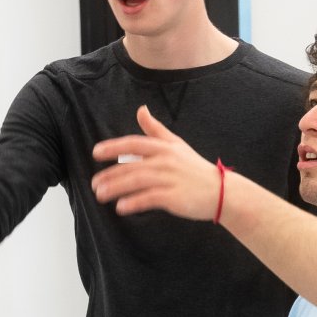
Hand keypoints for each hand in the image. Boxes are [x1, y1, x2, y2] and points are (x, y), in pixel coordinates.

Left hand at [90, 107, 218, 219]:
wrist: (222, 191)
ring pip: (137, 181)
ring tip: (100, 195)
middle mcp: (166, 161)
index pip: (134, 143)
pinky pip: (150, 198)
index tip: (96, 153)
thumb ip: (155, 129)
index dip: (113, 147)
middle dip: (110, 175)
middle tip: (94, 184)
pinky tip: (121, 208)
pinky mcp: (175, 197)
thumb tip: (141, 109)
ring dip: (116, 188)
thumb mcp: (176, 144)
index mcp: (164, 147)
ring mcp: (170, 179)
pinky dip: (134, 203)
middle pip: (131, 166)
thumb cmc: (195, 169)